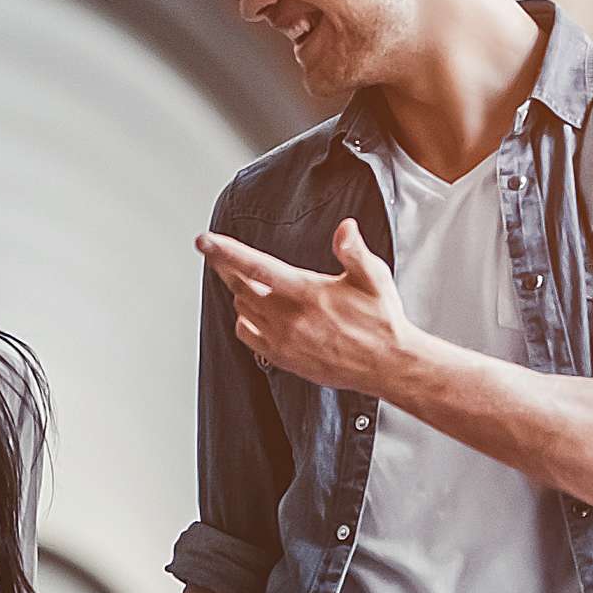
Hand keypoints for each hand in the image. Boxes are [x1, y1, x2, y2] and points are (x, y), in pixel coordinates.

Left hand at [199, 219, 415, 398]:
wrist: (387, 365)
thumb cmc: (381, 319)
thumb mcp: (374, 278)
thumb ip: (354, 251)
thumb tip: (345, 227)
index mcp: (307, 293)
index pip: (257, 267)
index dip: (227, 252)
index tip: (204, 240)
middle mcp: (289, 318)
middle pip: (240, 286)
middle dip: (226, 267)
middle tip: (217, 253)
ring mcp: (282, 340)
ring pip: (242, 308)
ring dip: (240, 292)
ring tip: (249, 281)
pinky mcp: (281, 357)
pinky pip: (247, 334)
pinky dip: (245, 319)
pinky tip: (256, 311)